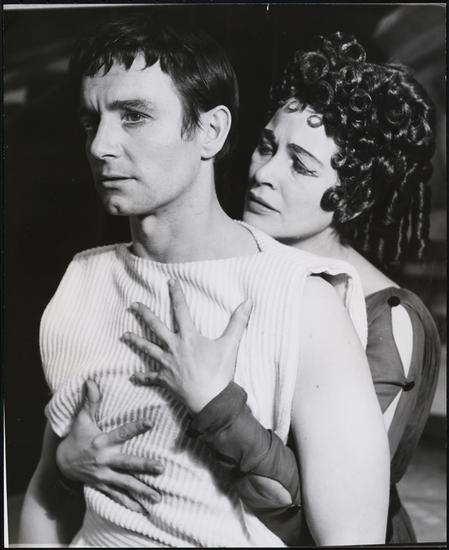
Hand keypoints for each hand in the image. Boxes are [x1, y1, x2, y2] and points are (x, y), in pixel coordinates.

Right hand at [56, 380, 163, 512]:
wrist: (61, 464)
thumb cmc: (77, 437)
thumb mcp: (82, 420)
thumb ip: (91, 402)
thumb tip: (92, 380)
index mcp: (101, 442)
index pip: (121, 433)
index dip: (135, 427)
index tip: (150, 422)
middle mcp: (104, 461)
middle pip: (127, 463)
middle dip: (144, 466)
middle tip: (161, 467)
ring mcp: (104, 476)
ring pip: (126, 484)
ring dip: (142, 490)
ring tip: (158, 496)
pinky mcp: (103, 486)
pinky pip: (118, 496)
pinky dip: (130, 504)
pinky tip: (143, 509)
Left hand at [122, 279, 251, 413]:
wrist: (210, 399)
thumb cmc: (220, 372)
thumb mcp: (231, 344)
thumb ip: (239, 322)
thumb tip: (248, 302)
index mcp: (189, 337)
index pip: (181, 310)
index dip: (176, 294)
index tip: (170, 282)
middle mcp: (174, 347)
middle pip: (156, 326)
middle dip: (144, 314)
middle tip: (133, 305)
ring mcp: (167, 363)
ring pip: (148, 349)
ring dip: (136, 341)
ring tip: (124, 335)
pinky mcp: (165, 379)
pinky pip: (151, 377)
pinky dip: (142, 377)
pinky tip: (133, 376)